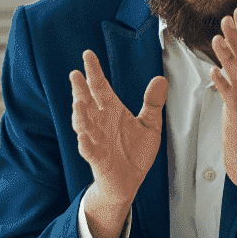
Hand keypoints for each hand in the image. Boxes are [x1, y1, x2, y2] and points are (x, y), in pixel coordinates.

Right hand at [69, 50, 167, 208]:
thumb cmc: (134, 152)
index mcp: (111, 111)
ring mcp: (96, 140)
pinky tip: (83, 138)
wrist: (129, 182)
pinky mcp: (97, 159)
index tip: (88, 55)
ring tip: (78, 103)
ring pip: (84, 125)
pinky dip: (85, 145)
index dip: (94, 72)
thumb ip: (152, 103)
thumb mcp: (149, 125)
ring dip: (80, 115)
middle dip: (80, 89)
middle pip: (87, 102)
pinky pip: (89, 151)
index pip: (100, 87)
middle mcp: (100, 123)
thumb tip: (161, 79)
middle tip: (75, 74)